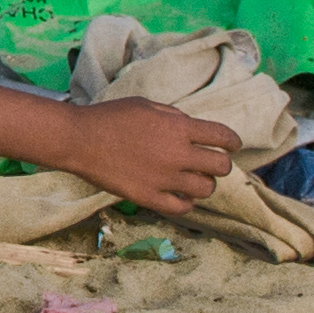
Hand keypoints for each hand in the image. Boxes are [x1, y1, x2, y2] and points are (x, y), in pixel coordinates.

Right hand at [58, 98, 238, 218]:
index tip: (233, 145)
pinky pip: (183, 208)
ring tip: (193, 180)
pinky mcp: (150, 198)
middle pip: (221, 167)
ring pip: (206, 190)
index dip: (233, 142)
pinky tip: (180, 196)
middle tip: (210, 163)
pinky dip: (186, 202)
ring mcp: (165, 179)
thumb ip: (174, 117)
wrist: (80, 139)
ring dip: (204, 184)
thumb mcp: (147, 105)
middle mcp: (178, 154)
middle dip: (220, 164)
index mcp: (179, 128)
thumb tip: (191, 128)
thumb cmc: (110, 117)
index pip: (223, 137)